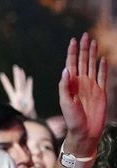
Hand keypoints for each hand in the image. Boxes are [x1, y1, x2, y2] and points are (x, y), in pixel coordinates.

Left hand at [0, 64, 35, 117]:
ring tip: (21, 70)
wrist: (26, 124)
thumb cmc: (19, 120)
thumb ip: (17, 108)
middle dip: (16, 75)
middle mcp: (19, 96)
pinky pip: (30, 91)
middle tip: (15, 66)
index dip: (6, 81)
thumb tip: (18, 102)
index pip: (9, 88)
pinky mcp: (30, 100)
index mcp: (14, 99)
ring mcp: (25, 97)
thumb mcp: (16, 114)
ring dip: (22, 78)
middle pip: (18, 84)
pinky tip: (29, 78)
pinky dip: (30, 85)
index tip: (1, 74)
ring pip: (24, 85)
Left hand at [58, 33, 107, 153]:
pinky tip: (102, 59)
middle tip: (85, 35)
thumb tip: (66, 69)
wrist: (84, 132)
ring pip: (92, 66)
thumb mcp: (65, 101)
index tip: (73, 40)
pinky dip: (102, 68)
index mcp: (70, 83)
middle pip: (82, 61)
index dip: (72, 52)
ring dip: (93, 54)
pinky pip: (102, 77)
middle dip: (83, 48)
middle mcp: (81, 82)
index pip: (71, 63)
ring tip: (93, 42)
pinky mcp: (101, 92)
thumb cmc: (72, 118)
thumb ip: (65, 86)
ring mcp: (91, 87)